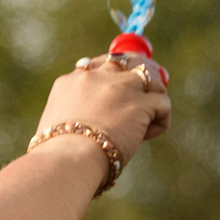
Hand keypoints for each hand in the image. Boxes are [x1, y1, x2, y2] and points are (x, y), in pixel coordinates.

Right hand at [39, 51, 171, 166]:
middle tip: (151, 86)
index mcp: (71, 82)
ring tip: (152, 114)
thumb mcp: (56, 126)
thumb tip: (86, 126)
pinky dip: (160, 119)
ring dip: (156, 92)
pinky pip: (162, 102)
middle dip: (142, 69)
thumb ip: (72, 116)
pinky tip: (146, 136)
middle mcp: (96, 77)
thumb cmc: (58, 155)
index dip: (114, 74)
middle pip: (127, 60)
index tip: (120, 87)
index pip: (100, 65)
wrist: (68, 159)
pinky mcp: (139, 104)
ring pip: (151, 75)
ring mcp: (119, 87)